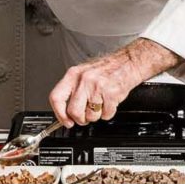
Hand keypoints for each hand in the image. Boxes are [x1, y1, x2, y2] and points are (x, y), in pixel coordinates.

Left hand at [48, 38, 180, 126]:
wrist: (128, 62)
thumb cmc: (107, 68)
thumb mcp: (83, 73)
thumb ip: (73, 90)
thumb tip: (64, 111)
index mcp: (73, 74)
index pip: (56, 97)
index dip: (59, 114)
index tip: (65, 121)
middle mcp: (84, 80)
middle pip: (73, 111)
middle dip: (80, 119)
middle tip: (85, 116)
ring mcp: (97, 87)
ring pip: (90, 116)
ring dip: (96, 116)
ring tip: (100, 104)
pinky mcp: (111, 94)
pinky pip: (106, 115)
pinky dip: (108, 113)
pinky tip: (109, 103)